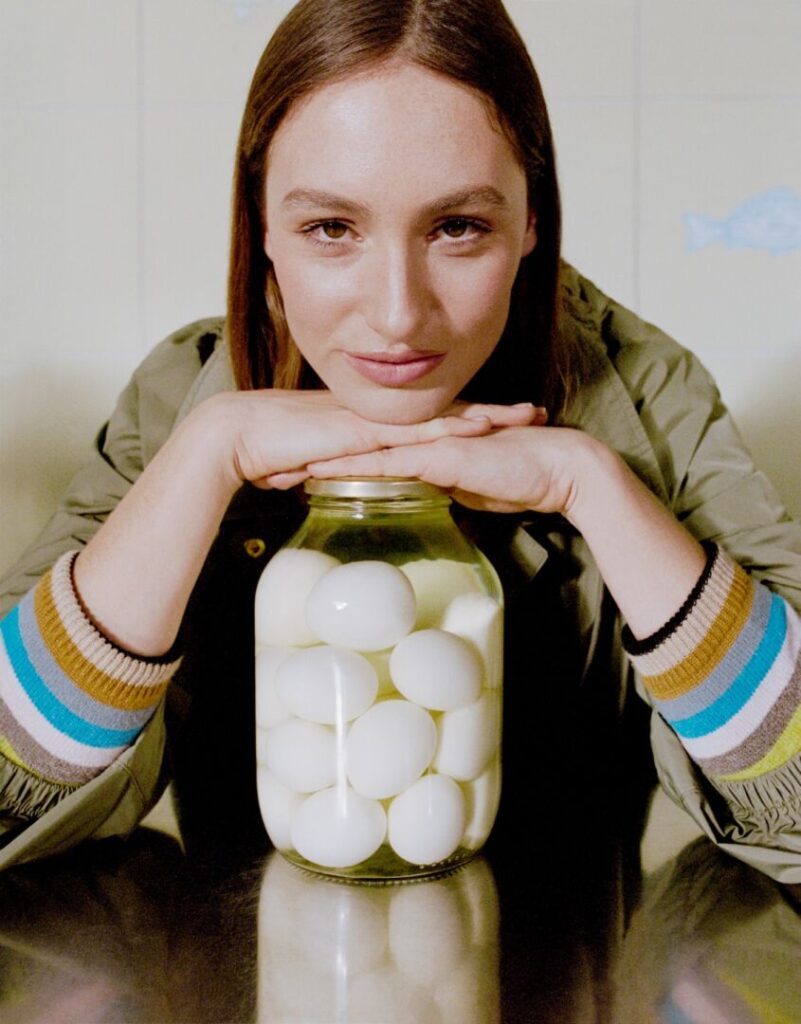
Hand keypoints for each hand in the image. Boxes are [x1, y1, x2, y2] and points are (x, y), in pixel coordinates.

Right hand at [204, 390, 545, 490]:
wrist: (239, 436)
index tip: (503, 424)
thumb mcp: (319, 465)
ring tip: (523, 416)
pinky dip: (449, 429)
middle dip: (494, 413)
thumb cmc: (271, 451)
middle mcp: (382, 416)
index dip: (469, 421)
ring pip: (442, 417)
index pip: (431, 421)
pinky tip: (478, 428)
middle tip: (532, 413)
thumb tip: (348, 485)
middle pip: (449, 413)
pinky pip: (414, 431)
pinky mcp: (364, 431)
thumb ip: (341, 471)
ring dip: (485, 416)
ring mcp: (375, 420)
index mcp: (376, 424)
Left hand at [306, 422, 589, 514]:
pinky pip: (389, 462)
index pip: (373, 451)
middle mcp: (423, 438)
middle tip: (275, 466)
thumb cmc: (522, 478)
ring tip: (285, 469)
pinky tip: (325, 474)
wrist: (558, 468)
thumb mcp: (473, 487)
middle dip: (317, 456)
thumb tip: (433, 493)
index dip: (336, 459)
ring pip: (365, 451)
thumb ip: (447, 485)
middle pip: (359, 446)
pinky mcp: (441, 456)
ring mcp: (430, 444)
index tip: (299, 469)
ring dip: (324, 461)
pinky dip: (355, 468)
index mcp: (427, 444)